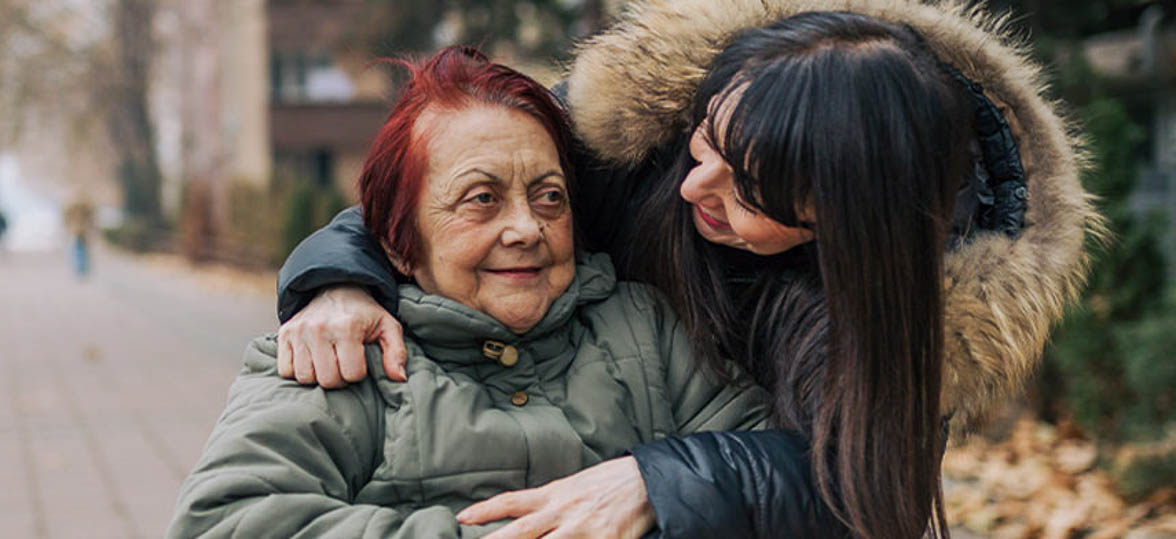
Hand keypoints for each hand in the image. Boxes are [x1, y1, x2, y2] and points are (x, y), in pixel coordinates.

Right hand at [277, 285, 406, 386]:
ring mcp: (298, 331)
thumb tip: (398, 378)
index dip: (358, 373)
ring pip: (304, 377)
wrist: (337, 288)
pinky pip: (285, 370)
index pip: (351, 374)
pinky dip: (298, 371)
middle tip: (343, 365)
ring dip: (318, 376)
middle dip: (339, 379)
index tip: (359, 362)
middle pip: (327, 379)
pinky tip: (312, 361)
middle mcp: (319, 328)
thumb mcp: (388, 327)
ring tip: (328, 363)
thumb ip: (397, 352)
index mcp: (347, 327)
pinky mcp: (284, 334)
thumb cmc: (365, 314)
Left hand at [457, 456, 653, 538]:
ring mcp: (583, 530)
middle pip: (520, 533)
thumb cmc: (611, 482)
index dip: (486, 510)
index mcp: (555, 495)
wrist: (648, 481)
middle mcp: (564, 512)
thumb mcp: (575, 485)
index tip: (463, 518)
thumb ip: (551, 503)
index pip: (512, 502)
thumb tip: (525, 514)